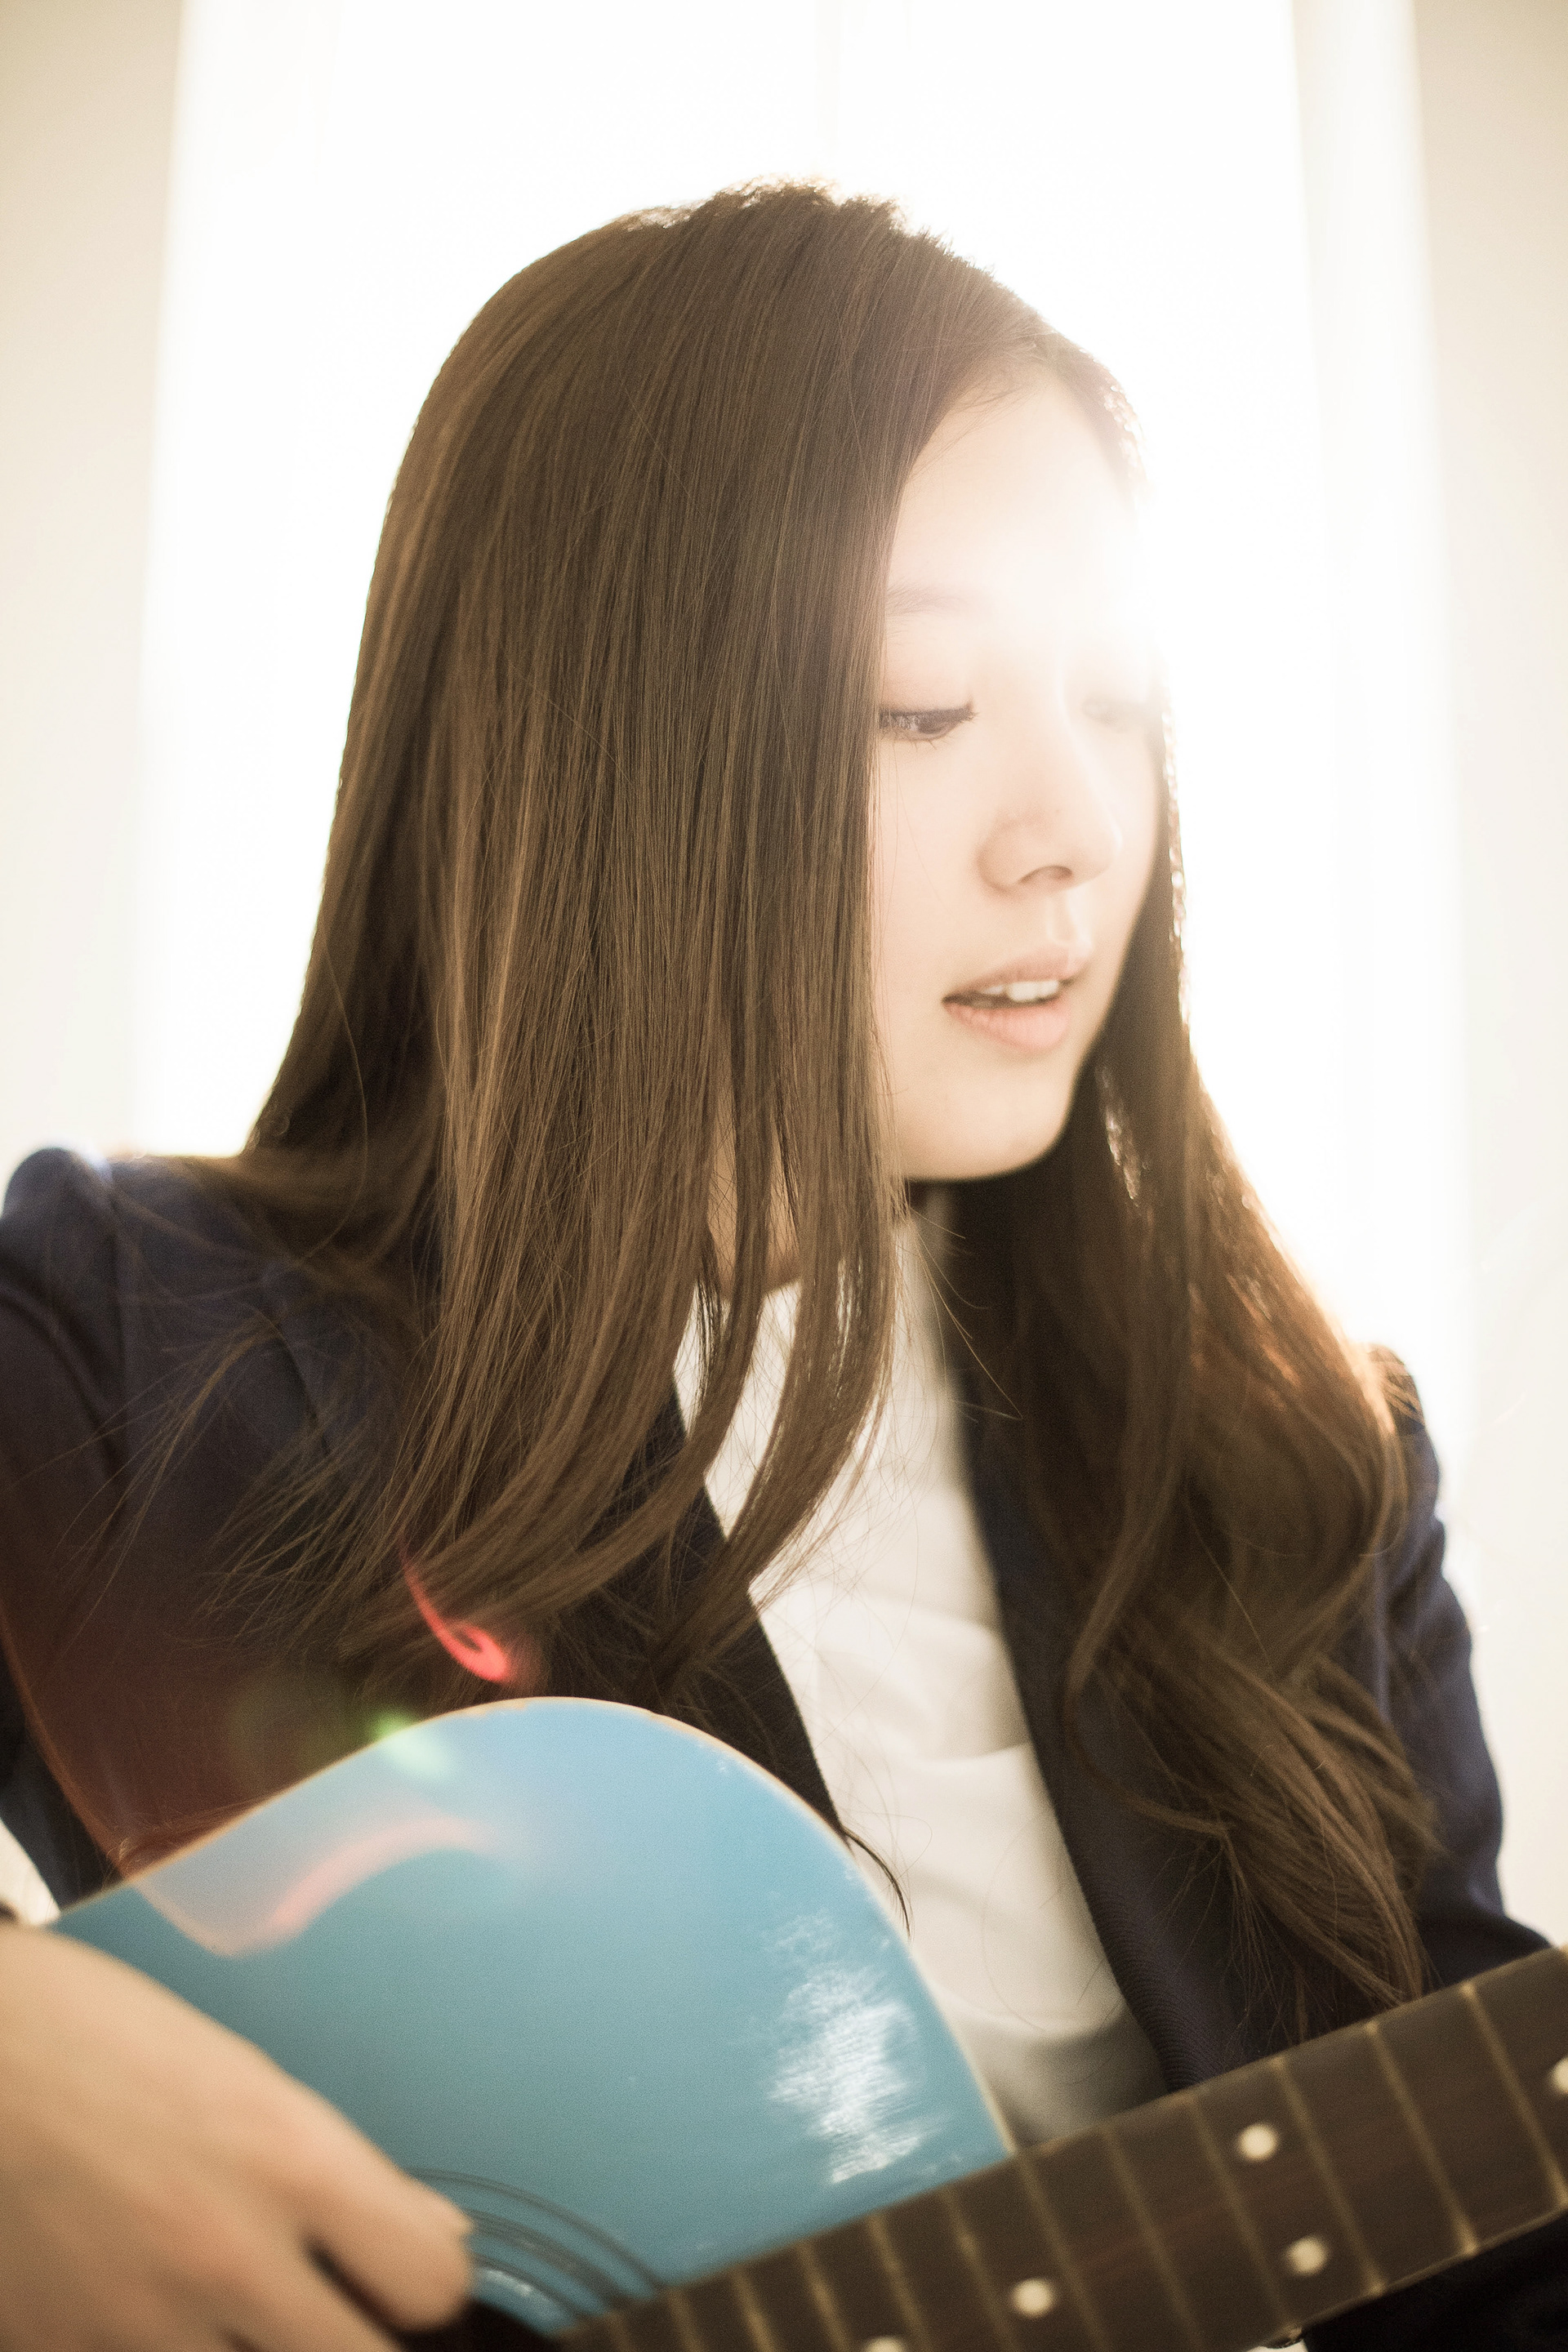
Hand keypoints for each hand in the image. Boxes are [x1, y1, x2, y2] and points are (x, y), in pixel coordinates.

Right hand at [0, 1925, 470, 2348]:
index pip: (431, 2283)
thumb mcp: (237, 2074)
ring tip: (232, 2308)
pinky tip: (147, 2313)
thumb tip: (429, 2233)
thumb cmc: (89, 2037)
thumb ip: (336, 2168)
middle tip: (325, 2304)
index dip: (426, 2284)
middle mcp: (227, 2252)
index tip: (404, 2276)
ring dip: (256, 2350)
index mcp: (287, 2157)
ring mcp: (141, 2322)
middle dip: (350, 2335)